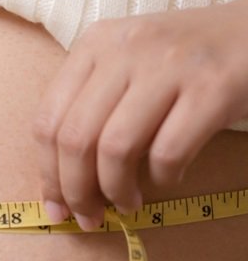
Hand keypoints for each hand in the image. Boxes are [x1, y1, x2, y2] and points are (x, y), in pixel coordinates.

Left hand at [33, 0, 247, 230]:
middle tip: (89, 216)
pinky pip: (167, 151)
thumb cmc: (184, 60)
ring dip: (116, 190)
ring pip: (115, 148)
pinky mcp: (212, 87)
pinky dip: (162, 177)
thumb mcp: (127, 64)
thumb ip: (92, 104)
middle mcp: (125, 49)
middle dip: (76, 191)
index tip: (57, 206)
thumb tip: (61, 180)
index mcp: (95, 43)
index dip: (48, 174)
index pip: (47, 120)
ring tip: (128, 203)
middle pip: (75, 139)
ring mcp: (169, 65)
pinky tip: (166, 178)